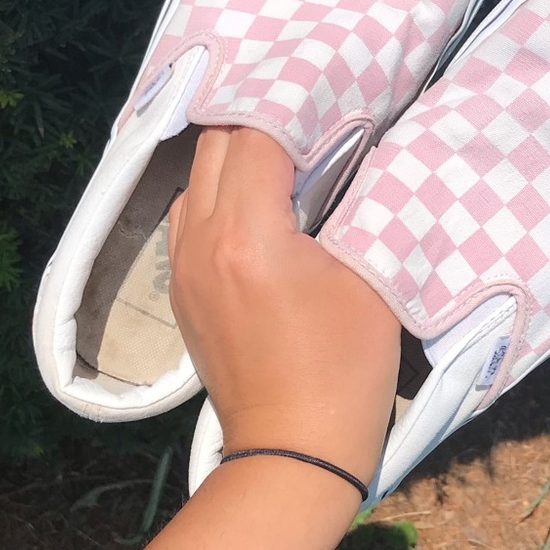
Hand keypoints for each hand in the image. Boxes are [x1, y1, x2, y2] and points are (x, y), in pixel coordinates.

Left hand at [167, 126, 400, 485]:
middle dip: (260, 123)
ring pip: (196, 176)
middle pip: (216, 144)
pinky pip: (188, 214)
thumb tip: (357, 155)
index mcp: (249, 236)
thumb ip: (360, 206)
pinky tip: (252, 204)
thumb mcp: (370, 278)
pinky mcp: (179, 289)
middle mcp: (201, 242)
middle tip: (305, 122)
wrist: (293, 448)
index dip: (291, 109)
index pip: (257, 135)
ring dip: (233, 157)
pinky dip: (217, 193)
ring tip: (280, 159)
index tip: (324, 101)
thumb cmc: (345, 367)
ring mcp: (181, 267)